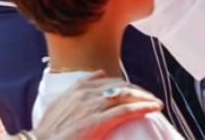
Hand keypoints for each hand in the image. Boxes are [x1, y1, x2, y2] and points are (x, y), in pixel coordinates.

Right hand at [34, 70, 161, 139]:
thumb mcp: (60, 105)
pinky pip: (126, 110)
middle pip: (121, 86)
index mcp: (77, 89)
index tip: (136, 91)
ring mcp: (93, 106)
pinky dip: (142, 107)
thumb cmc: (48, 132)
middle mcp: (87, 94)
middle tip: (149, 97)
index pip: (110, 81)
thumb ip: (79, 88)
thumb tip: (99, 73)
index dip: (125, 85)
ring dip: (144, 98)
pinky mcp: (98, 121)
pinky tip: (153, 108)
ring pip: (126, 96)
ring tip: (155, 103)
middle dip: (138, 91)